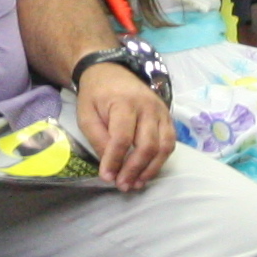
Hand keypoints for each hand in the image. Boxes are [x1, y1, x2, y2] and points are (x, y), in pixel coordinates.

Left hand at [75, 62, 172, 189]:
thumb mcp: (86, 115)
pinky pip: (170, 143)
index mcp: (124, 102)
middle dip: (134, 169)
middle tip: (123, 185)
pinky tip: (147, 172)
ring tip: (136, 184)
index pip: (122, 138)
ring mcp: (161, 111)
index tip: (107, 177)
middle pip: (147, 145)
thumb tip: (111, 167)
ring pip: (164, 147)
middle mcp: (148, 106)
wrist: (110, 71)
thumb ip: (98, 139)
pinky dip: (160, 161)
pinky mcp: (167, 117)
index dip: (115, 161)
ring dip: (151, 170)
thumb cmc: (96, 95)